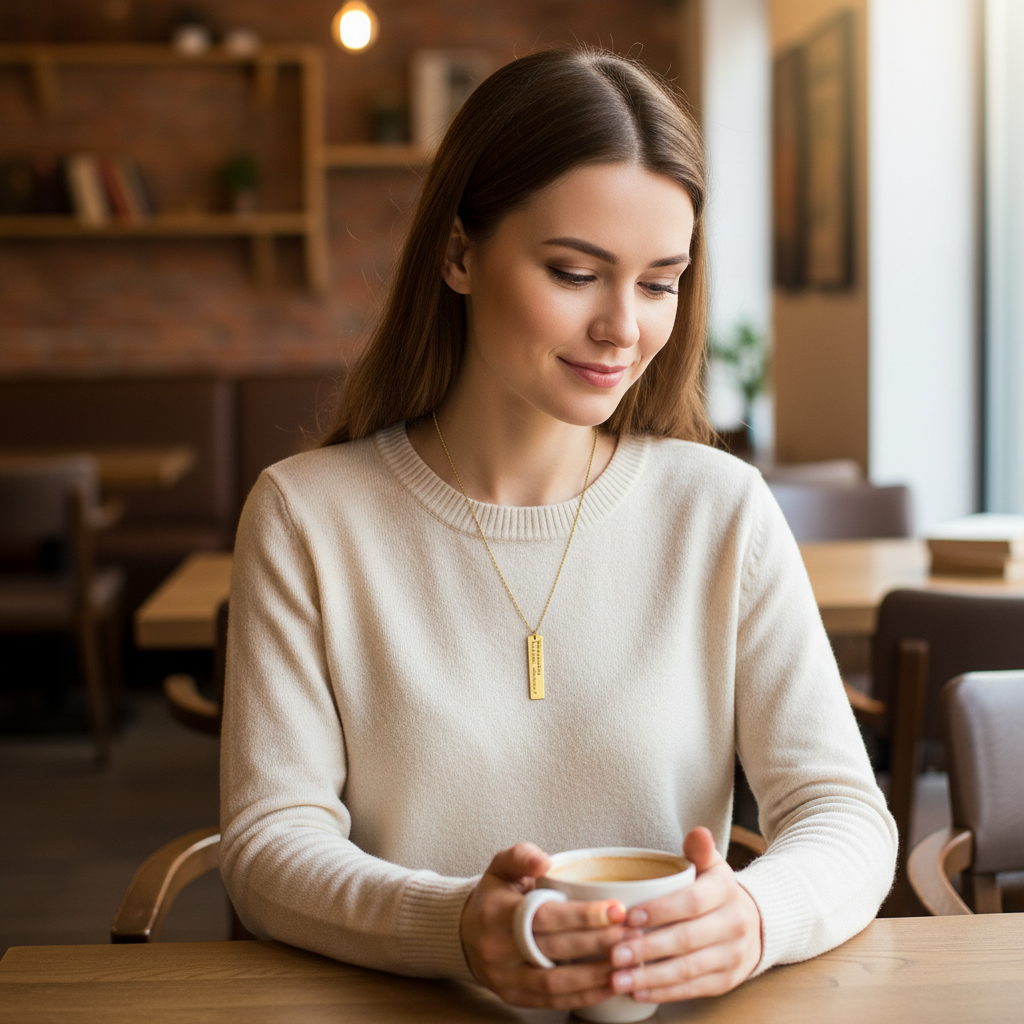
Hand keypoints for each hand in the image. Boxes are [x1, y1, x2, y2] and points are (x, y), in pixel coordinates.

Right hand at [460, 842, 633, 1009]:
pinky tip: (610, 985)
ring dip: (596, 976)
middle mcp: (498, 949)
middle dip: (599, 944)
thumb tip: (546, 861)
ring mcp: (505, 978)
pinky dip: (584, 996)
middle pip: (555, 950)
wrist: (464, 932)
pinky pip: (553, 1002)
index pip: (546, 917)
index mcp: (497, 912)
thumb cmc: (495, 896)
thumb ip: (523, 856)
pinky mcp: (513, 997)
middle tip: (633, 935)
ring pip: (556, 984)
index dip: (584, 916)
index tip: (618, 909)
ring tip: (628, 962)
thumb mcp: (502, 867)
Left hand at [607, 827, 761, 1003]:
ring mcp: (732, 956)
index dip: (660, 911)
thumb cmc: (715, 890)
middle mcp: (734, 925)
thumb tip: (698, 832)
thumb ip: (700, 850)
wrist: (755, 923)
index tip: (629, 917)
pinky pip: (693, 989)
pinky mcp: (726, 981)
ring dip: (650, 976)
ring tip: (618, 978)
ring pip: (688, 969)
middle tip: (613, 953)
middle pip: (686, 939)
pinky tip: (638, 992)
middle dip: (647, 948)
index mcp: (725, 891)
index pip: (692, 902)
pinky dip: (664, 992)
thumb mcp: (712, 865)